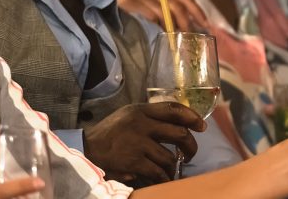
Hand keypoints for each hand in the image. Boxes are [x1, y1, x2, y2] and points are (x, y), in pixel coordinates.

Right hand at [84, 102, 205, 182]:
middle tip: (190, 153)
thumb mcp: (127, 116)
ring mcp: (137, 143)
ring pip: (170, 157)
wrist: (85, 150)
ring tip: (173, 170)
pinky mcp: (133, 161)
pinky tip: (164, 179)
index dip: (192, 117)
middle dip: (191, 146)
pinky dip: (164, 177)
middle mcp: (141, 124)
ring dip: (175, 167)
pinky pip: (158, 171)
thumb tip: (177, 123)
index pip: (173, 108)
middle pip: (179, 133)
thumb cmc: (109, 134)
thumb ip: (149, 117)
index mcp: (140, 111)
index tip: (202, 126)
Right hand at [114, 0, 209, 31]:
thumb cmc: (127, 4)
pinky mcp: (132, 1)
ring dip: (172, 28)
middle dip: (186, 24)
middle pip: (177, 6)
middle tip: (189, 37)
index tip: (206, 24)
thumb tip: (183, 29)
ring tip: (174, 39)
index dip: (197, 11)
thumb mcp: (147, 1)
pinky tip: (159, 34)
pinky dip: (158, 27)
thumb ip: (163, 9)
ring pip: (165, 13)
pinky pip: (151, 16)